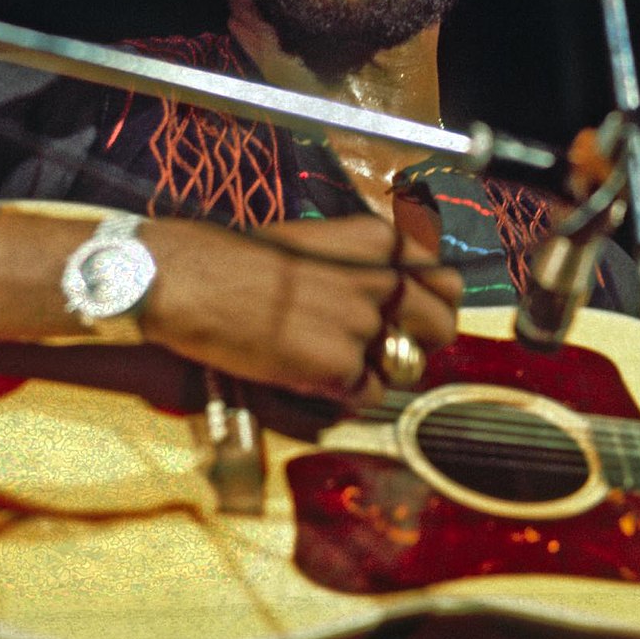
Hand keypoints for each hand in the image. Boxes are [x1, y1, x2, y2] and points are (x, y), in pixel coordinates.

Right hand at [140, 214, 461, 407]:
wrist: (191, 282)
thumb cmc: (241, 260)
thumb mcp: (318, 242)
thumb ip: (364, 266)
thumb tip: (398, 296)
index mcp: (378, 242)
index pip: (448, 279)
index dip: (437, 305)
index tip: (419, 317)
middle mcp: (381, 280)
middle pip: (441, 328)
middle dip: (420, 345)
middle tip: (388, 351)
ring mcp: (362, 324)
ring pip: (405, 368)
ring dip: (379, 372)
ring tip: (338, 363)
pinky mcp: (338, 366)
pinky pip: (368, 396)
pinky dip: (346, 395)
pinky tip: (312, 378)